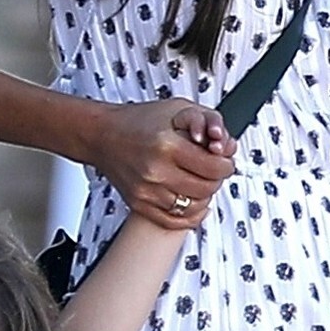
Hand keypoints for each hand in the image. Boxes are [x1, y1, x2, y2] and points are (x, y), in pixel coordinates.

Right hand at [90, 98, 236, 228]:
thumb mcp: (179, 108)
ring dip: (203, 195)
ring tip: (198, 180)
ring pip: (193, 207)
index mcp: (167, 145)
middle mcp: (156, 171)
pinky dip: (189, 215)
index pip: (214, 167)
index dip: (226, 163)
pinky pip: (175, 221)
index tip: (223, 159)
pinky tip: (192, 201)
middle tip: (212, 168)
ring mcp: (147, 191)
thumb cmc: (140, 121)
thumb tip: (226, 144)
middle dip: (216, 178)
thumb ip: (209, 121)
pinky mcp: (140, 205)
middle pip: (206, 189)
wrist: (104, 135)